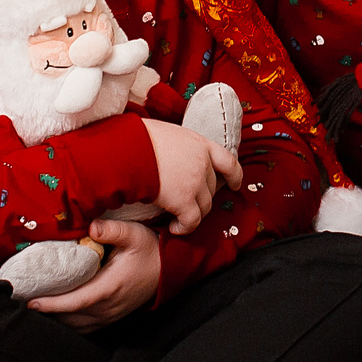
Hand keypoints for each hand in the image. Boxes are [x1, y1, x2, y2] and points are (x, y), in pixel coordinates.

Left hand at [28, 218, 158, 330]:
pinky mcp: (110, 317)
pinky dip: (68, 323)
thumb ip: (113, 231)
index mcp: (110, 288)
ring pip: (76, 326)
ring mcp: (109, 315)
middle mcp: (108, 307)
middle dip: (46, 313)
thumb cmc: (150, 251)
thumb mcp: (134, 234)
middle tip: (23, 302)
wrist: (169, 269)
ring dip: (56, 320)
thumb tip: (91, 227)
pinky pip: (84, 328)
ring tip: (35, 309)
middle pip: (70, 318)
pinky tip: (56, 315)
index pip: (75, 302)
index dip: (52, 305)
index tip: (31, 303)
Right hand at [142, 117, 240, 233]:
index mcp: (200, 144)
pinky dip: (184, 227)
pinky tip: (173, 228)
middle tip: (186, 203)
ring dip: (193, 215)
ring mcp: (195, 183)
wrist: (127, 150)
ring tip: (177, 219)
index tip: (234, 184)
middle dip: (202, 198)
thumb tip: (171, 154)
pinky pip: (191, 221)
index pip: (228, 161)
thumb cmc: (138, 138)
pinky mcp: (184, 201)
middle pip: (211, 188)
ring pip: (204, 207)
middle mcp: (202, 163)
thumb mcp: (166, 133)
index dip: (234, 175)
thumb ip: (178, 146)